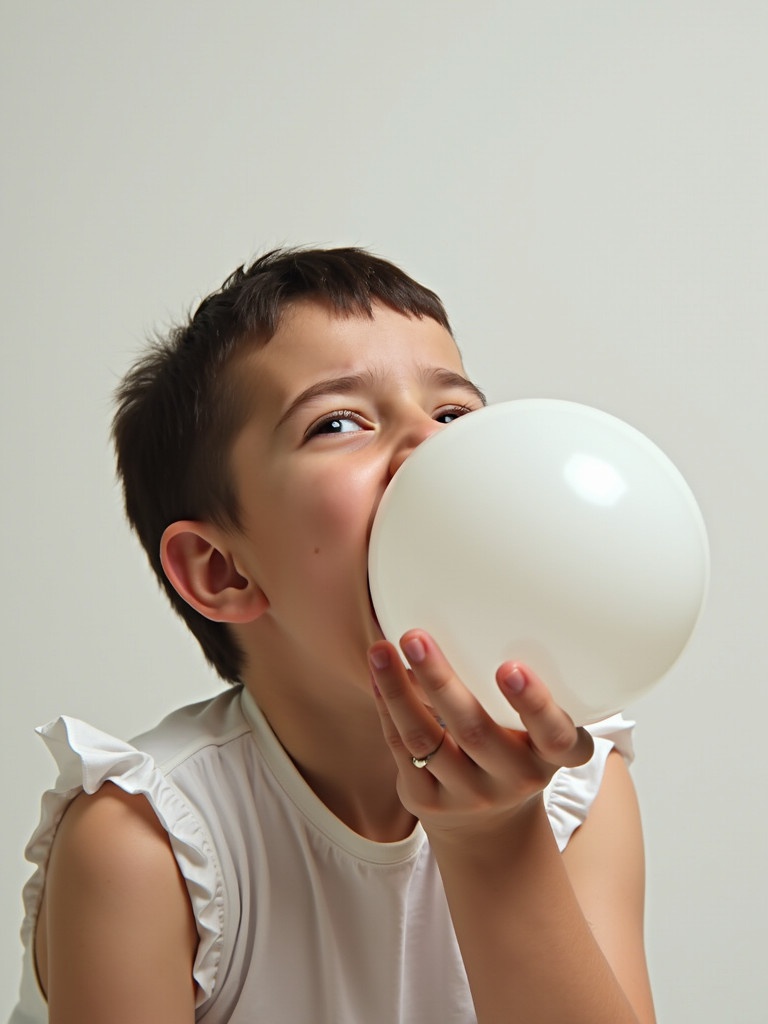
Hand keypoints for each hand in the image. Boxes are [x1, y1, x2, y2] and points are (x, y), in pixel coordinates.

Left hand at [369, 629, 593, 839]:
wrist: (490, 823)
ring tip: (381, 650)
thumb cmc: (516, 746)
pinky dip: (388, 708)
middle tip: (417, 637)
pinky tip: (379, 676)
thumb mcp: (539, 727)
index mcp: (551, 755)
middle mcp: (515, 779)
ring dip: (398, 690)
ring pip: (425, 740)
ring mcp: (470, 796)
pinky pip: (402, 751)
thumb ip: (526, 686)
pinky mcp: (429, 804)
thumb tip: (486, 603)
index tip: (509, 668)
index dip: (534, 703)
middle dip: (441, 682)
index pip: (555, 734)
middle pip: (474, 731)